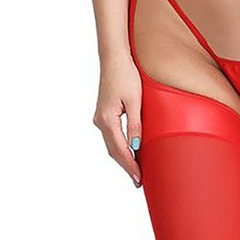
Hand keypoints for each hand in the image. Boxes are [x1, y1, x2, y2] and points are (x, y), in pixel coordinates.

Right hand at [93, 54, 142, 185]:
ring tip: (136, 172)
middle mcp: (100, 121)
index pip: (120, 150)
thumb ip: (135, 124)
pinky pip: (111, 138)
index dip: (130, 166)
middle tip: (139, 181)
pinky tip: (129, 154)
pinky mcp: (104, 115)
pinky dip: (120, 149)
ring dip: (123, 159)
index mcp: (107, 119)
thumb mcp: (135, 101)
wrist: (114, 57)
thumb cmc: (126, 75)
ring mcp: (100, 118)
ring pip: (112, 146)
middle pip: (114, 151)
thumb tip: (135, 146)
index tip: (139, 179)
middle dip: (126, 167)